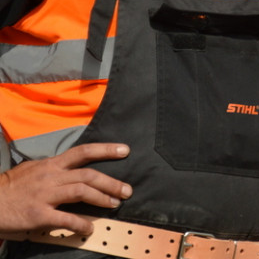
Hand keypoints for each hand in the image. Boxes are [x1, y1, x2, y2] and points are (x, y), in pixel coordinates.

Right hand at [0, 143, 131, 234]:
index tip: (125, 150)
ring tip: (115, 204)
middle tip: (127, 190)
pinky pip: (65, 219)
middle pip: (88, 175)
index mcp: (51, 164)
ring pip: (81, 192)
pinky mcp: (38, 215)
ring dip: (102, 198)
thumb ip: (52, 168)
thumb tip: (70, 168)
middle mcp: (51, 176)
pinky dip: (80, 224)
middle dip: (111, 182)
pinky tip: (89, 228)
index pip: (83, 151)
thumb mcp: (32, 169)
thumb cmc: (10, 187)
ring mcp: (45, 195)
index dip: (106, 150)